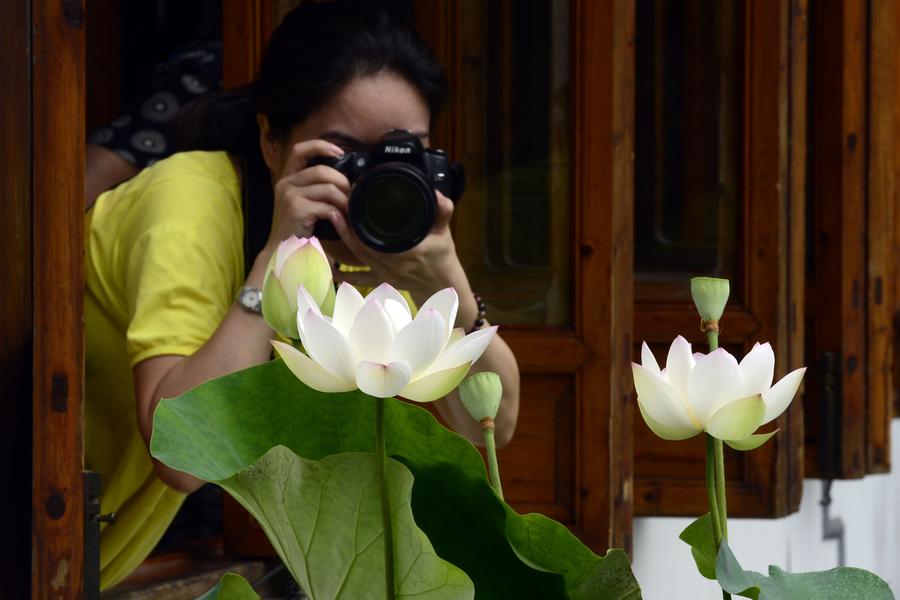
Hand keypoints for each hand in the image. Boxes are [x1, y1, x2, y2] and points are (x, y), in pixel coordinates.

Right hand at [264, 139, 349, 256]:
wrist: (282, 251)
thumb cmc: (299, 228)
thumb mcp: (304, 202)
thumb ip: (316, 187)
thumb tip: (344, 178)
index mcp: (287, 178)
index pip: (299, 150)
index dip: (320, 146)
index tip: (339, 152)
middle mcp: (285, 183)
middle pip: (322, 170)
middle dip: (342, 181)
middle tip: (352, 195)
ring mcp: (289, 195)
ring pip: (328, 188)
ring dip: (344, 200)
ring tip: (348, 210)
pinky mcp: (296, 209)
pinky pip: (326, 206)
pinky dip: (338, 214)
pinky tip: (339, 221)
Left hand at [328, 190, 470, 306]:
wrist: (441, 283)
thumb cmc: (442, 255)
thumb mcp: (444, 231)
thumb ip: (442, 211)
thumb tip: (435, 192)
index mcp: (410, 251)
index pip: (381, 238)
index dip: (364, 225)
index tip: (352, 206)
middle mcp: (395, 264)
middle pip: (364, 247)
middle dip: (348, 229)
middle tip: (335, 210)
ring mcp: (386, 274)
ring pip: (359, 258)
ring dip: (343, 242)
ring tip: (332, 224)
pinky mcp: (381, 280)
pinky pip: (359, 278)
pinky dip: (344, 275)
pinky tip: (329, 268)